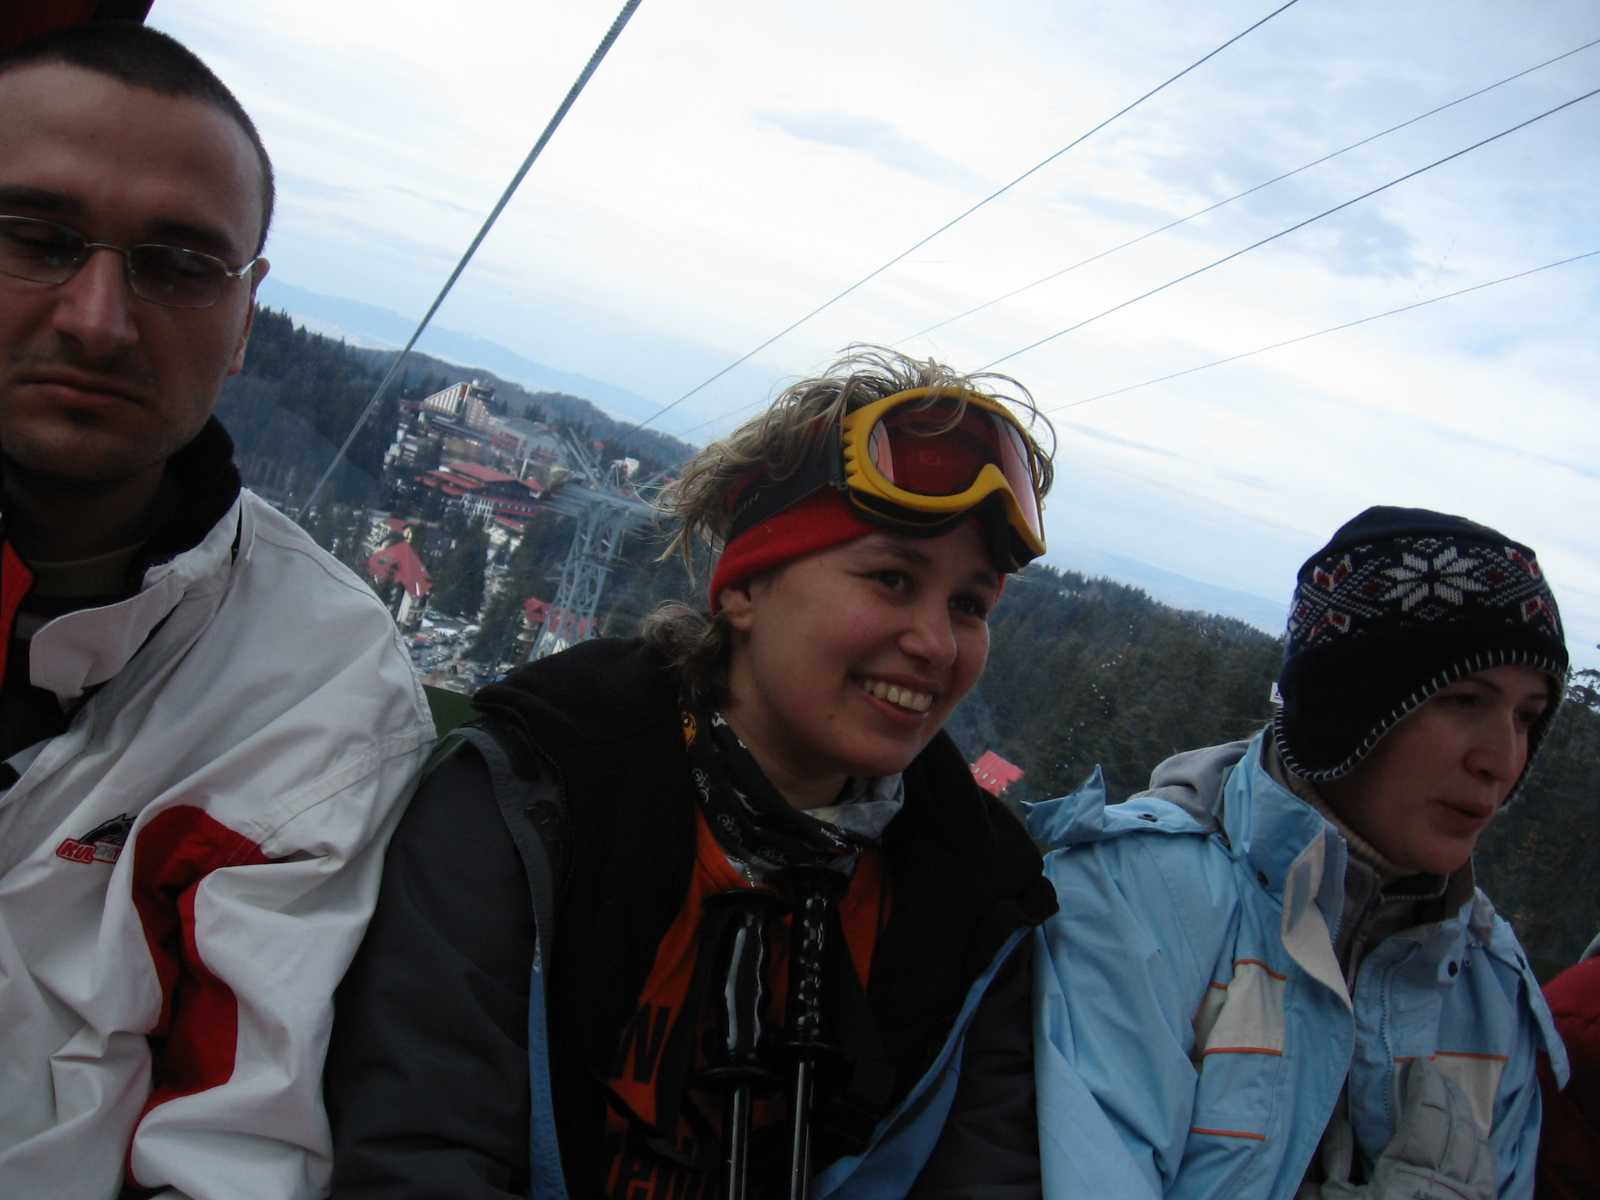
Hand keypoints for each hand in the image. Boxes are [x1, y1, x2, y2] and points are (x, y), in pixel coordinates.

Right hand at [1320, 1058, 1493, 1199]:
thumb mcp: (1335, 1198)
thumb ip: (1335, 1159)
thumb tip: (1340, 1121)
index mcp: (1407, 1172)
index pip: (1426, 1113)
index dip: (1425, 1084)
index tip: (1418, 1063)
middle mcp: (1444, 1182)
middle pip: (1456, 1124)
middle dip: (1448, 1094)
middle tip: (1436, 1073)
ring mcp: (1465, 1199)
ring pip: (1477, 1147)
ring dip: (1467, 1117)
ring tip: (1455, 1098)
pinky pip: (1488, 1173)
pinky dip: (1482, 1149)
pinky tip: (1475, 1140)